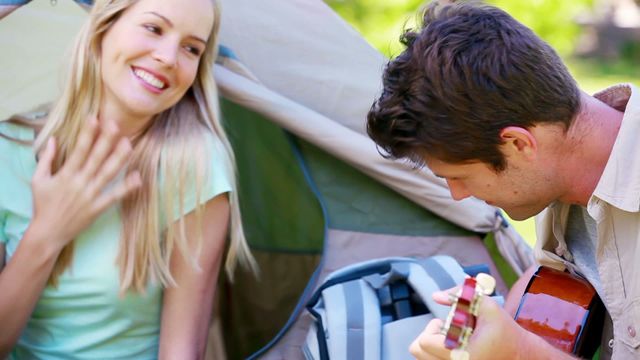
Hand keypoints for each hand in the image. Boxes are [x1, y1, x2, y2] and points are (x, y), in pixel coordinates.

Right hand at [28, 118, 140, 251]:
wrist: (48, 233)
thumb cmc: (43, 205)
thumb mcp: (39, 180)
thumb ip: (46, 159)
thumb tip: (52, 139)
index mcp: (65, 174)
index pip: (79, 150)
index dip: (87, 133)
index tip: (95, 118)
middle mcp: (79, 182)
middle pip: (96, 158)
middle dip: (106, 140)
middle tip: (116, 124)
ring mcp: (90, 195)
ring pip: (107, 174)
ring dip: (118, 159)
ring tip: (129, 144)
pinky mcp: (97, 208)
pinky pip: (114, 196)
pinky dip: (126, 188)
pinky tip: (137, 177)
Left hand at [409, 287, 530, 359]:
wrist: (522, 355)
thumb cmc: (506, 331)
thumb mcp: (487, 306)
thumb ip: (460, 295)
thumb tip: (436, 296)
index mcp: (460, 354)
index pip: (424, 342)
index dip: (432, 327)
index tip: (447, 322)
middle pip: (418, 351)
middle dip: (429, 336)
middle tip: (447, 330)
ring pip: (424, 358)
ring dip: (432, 345)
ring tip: (451, 339)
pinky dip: (437, 353)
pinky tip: (455, 345)